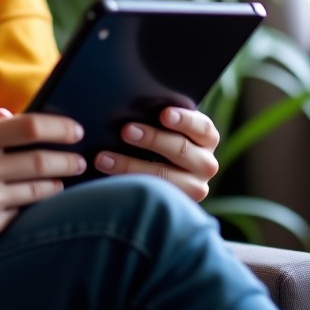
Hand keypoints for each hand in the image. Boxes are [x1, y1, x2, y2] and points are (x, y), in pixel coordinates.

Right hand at [0, 105, 85, 245]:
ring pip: (39, 191)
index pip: (29, 127)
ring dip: (57, 183)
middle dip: (69, 160)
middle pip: (41, 161)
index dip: (60, 128)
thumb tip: (24, 119)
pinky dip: (33, 205)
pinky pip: (23, 213)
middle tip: (80, 159)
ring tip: (62, 178)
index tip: (75, 130)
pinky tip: (36, 198)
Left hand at [93, 107, 219, 201]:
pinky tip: (107, 177)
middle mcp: (205, 164)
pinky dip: (128, 184)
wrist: (163, 171)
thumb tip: (131, 105)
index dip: (184, 119)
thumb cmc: (159, 137)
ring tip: (104, 158)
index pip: (202, 127)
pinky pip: (152, 196)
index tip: (163, 114)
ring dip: (131, 166)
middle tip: (125, 131)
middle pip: (182, 150)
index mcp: (206, 138)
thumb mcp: (166, 126)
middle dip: (152, 139)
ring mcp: (194, 188)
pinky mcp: (177, 204)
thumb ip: (159, 118)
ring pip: (165, 178)